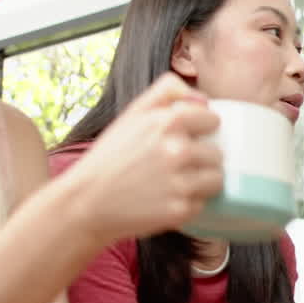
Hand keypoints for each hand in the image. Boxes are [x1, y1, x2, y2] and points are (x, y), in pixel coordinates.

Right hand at [67, 73, 222, 241]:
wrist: (86, 201)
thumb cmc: (111, 156)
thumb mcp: (132, 114)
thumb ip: (166, 92)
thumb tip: (203, 98)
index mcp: (168, 121)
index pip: (213, 120)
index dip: (202, 130)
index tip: (188, 137)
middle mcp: (178, 150)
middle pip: (217, 153)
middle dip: (201, 159)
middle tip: (174, 165)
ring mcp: (181, 182)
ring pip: (217, 179)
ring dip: (202, 182)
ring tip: (175, 182)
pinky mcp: (181, 209)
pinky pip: (203, 203)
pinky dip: (188, 203)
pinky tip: (166, 200)